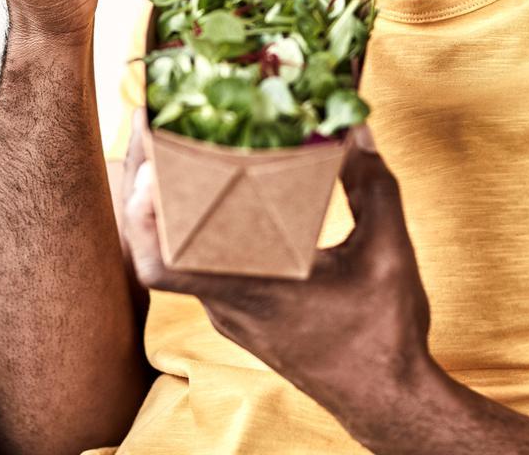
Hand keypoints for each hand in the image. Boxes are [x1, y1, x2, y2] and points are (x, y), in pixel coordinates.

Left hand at [123, 116, 433, 420]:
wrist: (385, 398)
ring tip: (187, 151)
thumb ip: (372, 184)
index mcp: (254, 289)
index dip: (141, 215)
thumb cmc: (384, 333)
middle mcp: (230, 304)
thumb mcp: (387, 250)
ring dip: (178, 207)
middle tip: (161, 130)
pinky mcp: (243, 316)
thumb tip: (356, 129)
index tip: (146, 162)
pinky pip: (206, 267)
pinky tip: (227, 197)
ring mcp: (233, 313)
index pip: (163, 264)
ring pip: (184, 255)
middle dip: (153, 185)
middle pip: (162, 245)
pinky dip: (205, 230)